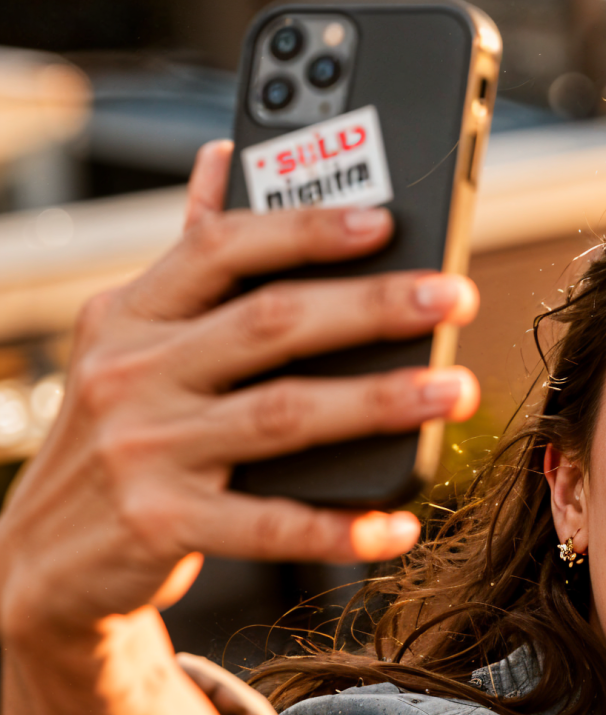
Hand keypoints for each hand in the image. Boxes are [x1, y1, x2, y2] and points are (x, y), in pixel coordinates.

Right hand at [0, 137, 480, 643]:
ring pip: (282, 414)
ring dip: (378, 401)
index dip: (304, 228)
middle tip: (450, 297)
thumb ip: (187, 260)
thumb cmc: (114, 433)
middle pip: (268, 322)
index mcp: (129, 314)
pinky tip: (395, 522)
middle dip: (371, 305)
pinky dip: (339, 527)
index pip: (219, 247)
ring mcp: (143, 449)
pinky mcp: (159, 525)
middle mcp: (130, 373)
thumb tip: (224, 158)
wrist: (45, 555)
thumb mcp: (128, 339)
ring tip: (449, 389)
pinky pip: (267, 524)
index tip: (383, 222)